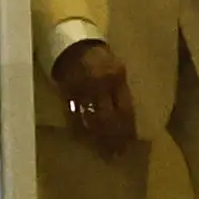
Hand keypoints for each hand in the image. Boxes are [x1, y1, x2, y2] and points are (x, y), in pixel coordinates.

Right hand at [50, 38, 137, 156]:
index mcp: (116, 78)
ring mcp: (83, 91)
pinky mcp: (68, 94)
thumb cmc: (99, 56)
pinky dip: (80, 130)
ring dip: (98, 138)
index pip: (125, 108)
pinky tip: (85, 140)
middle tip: (117, 154)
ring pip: (92, 120)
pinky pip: (74, 116)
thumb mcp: (116, 68)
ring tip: (104, 153)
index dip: (127, 127)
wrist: (73, 44)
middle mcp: (101, 86)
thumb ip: (120, 90)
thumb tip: (127, 116)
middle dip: (114, 137)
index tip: (130, 142)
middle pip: (109, 118)